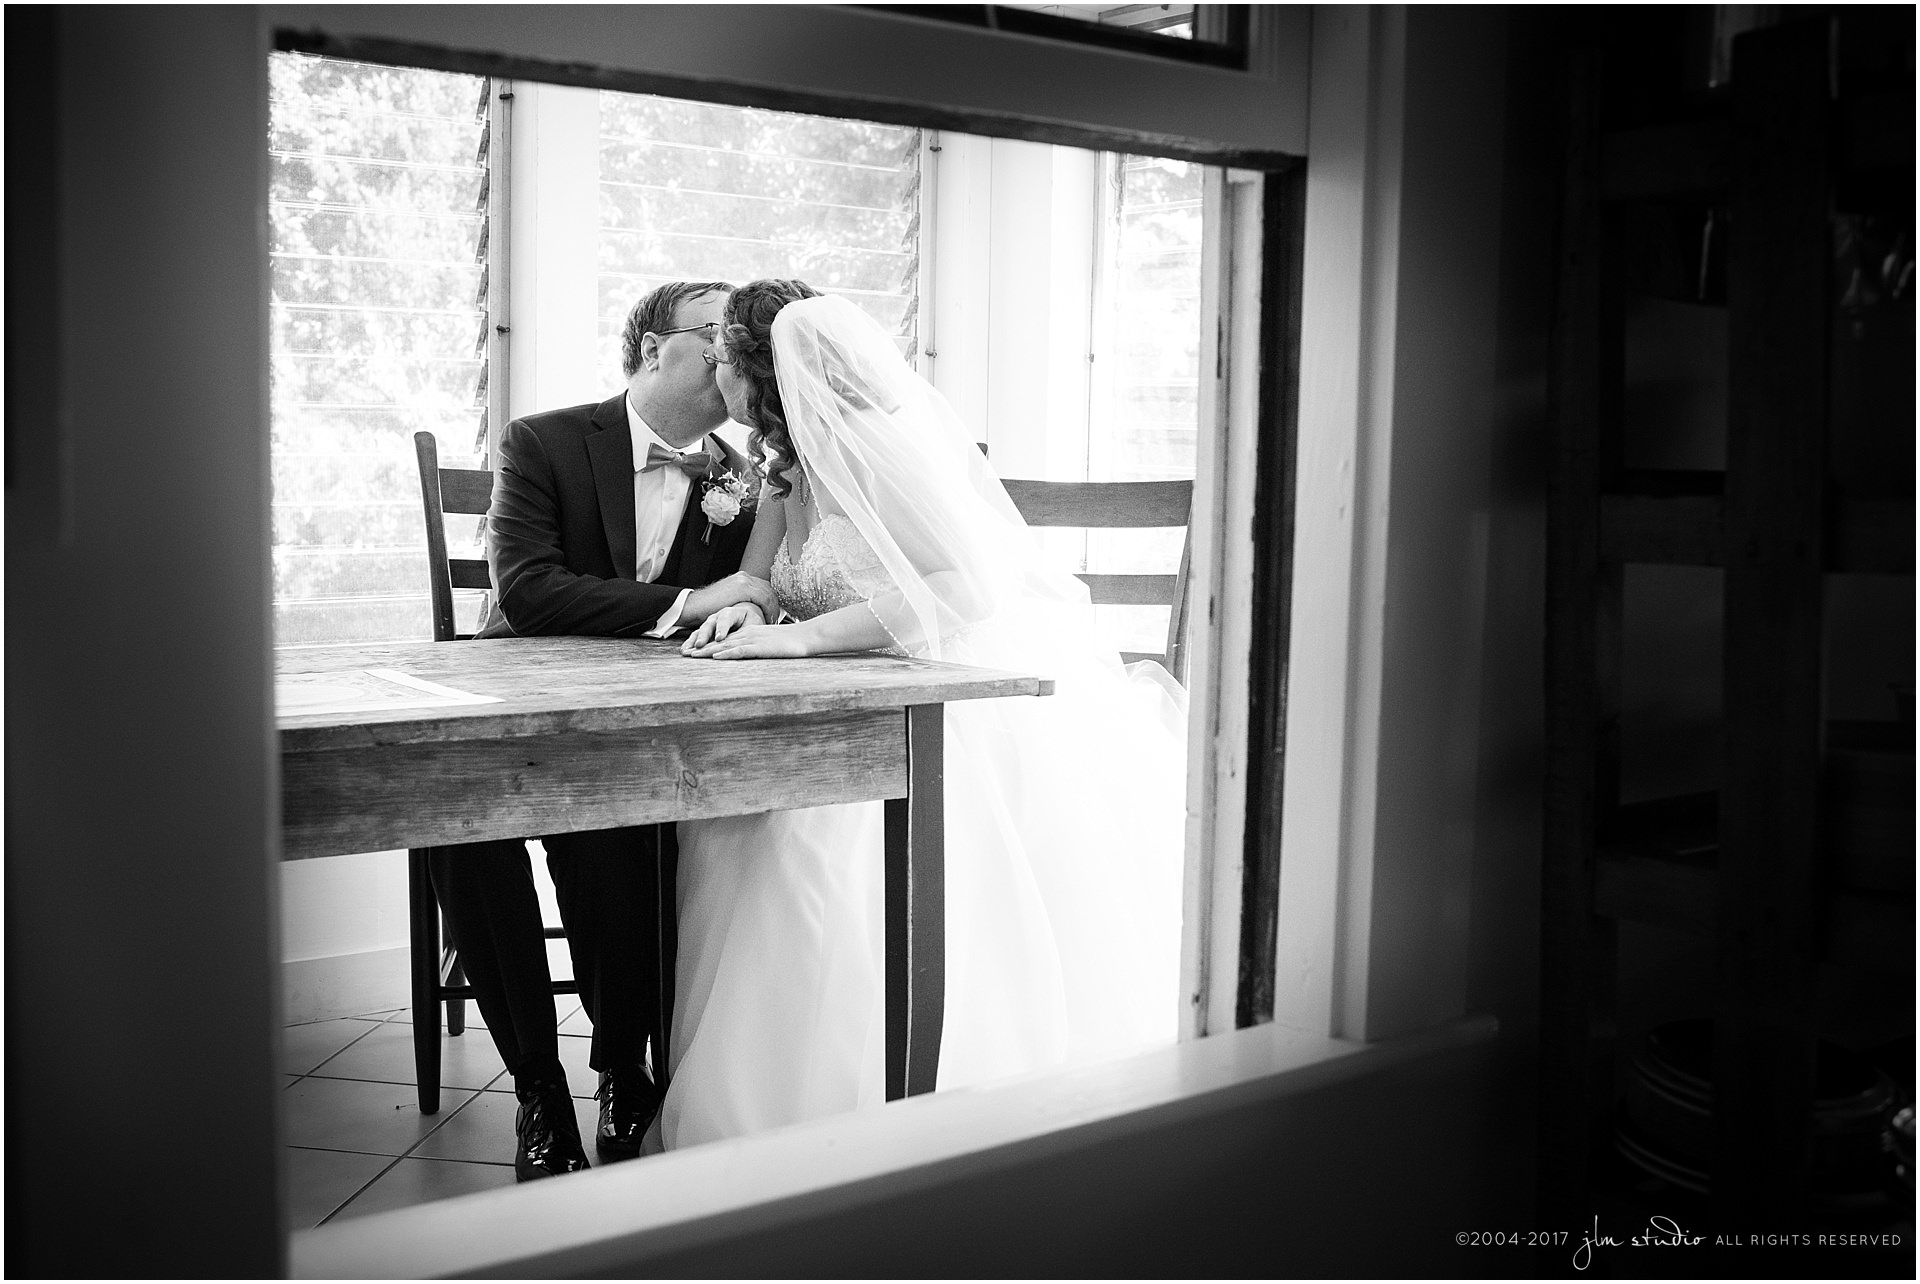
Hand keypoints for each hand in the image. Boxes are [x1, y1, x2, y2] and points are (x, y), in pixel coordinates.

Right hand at [680, 573, 776, 627]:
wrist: (694, 606)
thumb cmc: (708, 607)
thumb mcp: (728, 599)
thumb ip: (740, 600)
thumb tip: (751, 607)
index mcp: (741, 578)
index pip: (764, 587)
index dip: (771, 601)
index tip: (773, 613)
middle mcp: (744, 576)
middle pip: (769, 589)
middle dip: (774, 604)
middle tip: (776, 619)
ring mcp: (744, 581)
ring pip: (768, 594)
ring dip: (773, 608)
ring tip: (773, 621)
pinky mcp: (743, 588)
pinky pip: (763, 598)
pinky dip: (768, 609)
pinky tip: (767, 619)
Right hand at [680, 601, 764, 652]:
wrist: (745, 617)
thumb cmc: (750, 622)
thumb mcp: (753, 626)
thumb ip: (748, 632)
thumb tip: (748, 641)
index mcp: (731, 613)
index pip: (726, 619)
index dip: (722, 628)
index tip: (720, 638)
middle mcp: (717, 617)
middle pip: (709, 625)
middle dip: (704, 636)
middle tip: (700, 645)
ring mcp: (709, 624)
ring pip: (700, 631)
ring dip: (693, 641)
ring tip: (687, 650)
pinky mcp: (705, 632)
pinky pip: (696, 638)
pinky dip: (690, 644)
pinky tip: (684, 651)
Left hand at [682, 622, 810, 659]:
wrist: (808, 636)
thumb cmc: (793, 642)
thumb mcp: (772, 644)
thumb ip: (760, 647)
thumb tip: (752, 654)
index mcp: (750, 632)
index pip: (725, 639)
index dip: (708, 644)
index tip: (694, 650)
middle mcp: (748, 634)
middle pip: (720, 641)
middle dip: (701, 647)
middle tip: (684, 653)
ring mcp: (753, 639)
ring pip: (725, 645)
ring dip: (708, 651)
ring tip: (692, 655)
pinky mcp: (760, 647)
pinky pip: (740, 650)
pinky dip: (726, 653)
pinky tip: (716, 656)